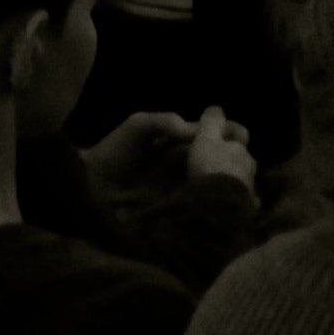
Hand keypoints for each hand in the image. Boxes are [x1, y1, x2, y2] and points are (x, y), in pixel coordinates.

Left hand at [86, 109, 252, 204]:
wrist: (89, 186)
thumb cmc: (113, 150)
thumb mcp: (138, 126)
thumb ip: (164, 121)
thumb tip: (193, 128)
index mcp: (182, 143)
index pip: (217, 135)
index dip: (233, 134)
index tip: (242, 137)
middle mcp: (188, 166)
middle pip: (223, 162)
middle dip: (238, 163)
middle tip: (244, 166)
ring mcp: (184, 191)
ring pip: (216, 187)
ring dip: (229, 186)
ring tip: (238, 187)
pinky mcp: (176, 213)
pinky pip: (200, 210)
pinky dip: (214, 208)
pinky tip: (223, 207)